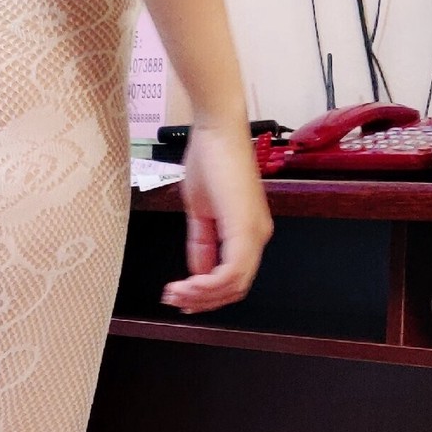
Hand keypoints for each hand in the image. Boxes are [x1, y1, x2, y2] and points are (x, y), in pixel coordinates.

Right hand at [161, 119, 273, 314]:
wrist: (216, 130)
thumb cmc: (209, 160)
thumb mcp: (199, 210)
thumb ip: (202, 243)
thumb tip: (198, 270)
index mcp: (248, 232)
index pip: (233, 278)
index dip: (207, 295)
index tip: (179, 296)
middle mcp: (257, 236)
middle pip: (235, 288)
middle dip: (202, 301)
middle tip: (173, 300)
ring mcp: (254, 233)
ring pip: (234, 285)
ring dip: (203, 295)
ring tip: (175, 293)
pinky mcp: (245, 228)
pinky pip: (232, 271)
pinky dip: (209, 284)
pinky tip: (188, 283)